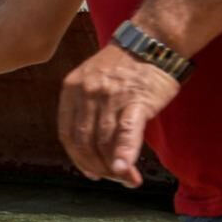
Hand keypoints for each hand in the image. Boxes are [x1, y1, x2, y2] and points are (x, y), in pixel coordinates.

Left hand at [57, 43, 180, 185]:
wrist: (153, 40)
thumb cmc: (126, 66)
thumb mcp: (93, 80)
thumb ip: (88, 109)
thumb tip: (92, 146)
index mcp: (71, 89)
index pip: (67, 134)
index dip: (78, 158)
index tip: (90, 172)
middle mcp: (85, 94)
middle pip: (84, 142)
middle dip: (98, 167)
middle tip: (114, 179)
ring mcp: (108, 97)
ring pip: (104, 142)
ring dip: (115, 168)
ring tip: (128, 180)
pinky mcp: (134, 100)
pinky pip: (125, 132)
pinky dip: (124, 154)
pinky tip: (126, 169)